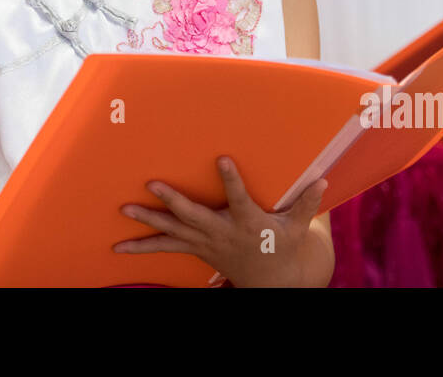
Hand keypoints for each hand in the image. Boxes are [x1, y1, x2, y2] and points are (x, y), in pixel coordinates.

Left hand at [113, 156, 326, 286]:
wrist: (269, 282)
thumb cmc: (281, 245)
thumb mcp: (297, 227)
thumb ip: (307, 203)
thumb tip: (323, 178)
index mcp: (247, 222)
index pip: (239, 198)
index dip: (231, 180)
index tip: (223, 159)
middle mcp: (221, 233)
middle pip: (194, 216)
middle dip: (173, 201)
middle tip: (152, 183)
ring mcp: (204, 243)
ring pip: (173, 232)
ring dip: (148, 221)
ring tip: (125, 210)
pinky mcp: (194, 248)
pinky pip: (165, 247)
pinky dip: (141, 247)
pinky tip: (119, 245)